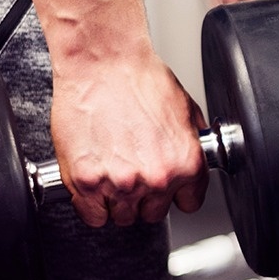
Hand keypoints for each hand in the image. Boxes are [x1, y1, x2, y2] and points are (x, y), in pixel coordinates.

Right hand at [50, 50, 209, 226]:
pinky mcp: (86, 181)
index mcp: (186, 164)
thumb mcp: (187, 112)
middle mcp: (157, 178)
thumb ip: (191, 147)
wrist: (103, 62)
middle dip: (145, 196)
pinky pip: (92, 216)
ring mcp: (120, 183)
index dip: (175, 194)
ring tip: (112, 171)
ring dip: (118, 200)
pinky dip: (92, 205)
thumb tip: (191, 165)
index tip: (166, 188)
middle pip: (153, 213)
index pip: (188, 204)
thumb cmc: (140, 78)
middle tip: (133, 171)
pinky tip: (95, 183)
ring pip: (123, 217)